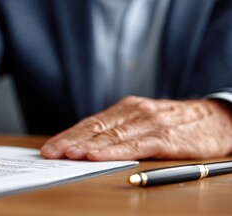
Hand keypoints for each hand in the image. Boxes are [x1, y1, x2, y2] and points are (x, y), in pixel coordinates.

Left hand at [41, 96, 231, 160]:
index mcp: (126, 109)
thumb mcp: (143, 120)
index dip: (69, 135)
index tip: (51, 147)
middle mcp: (134, 112)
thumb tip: (88, 145)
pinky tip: (99, 157)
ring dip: (86, 147)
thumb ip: (119, 130)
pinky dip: (115, 151)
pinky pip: (136, 145)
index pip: (90, 123)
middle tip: (50, 153)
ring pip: (112, 137)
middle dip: (70, 142)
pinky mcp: (166, 137)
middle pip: (96, 129)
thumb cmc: (175, 122)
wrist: (217, 118)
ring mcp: (149, 123)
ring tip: (67, 155)